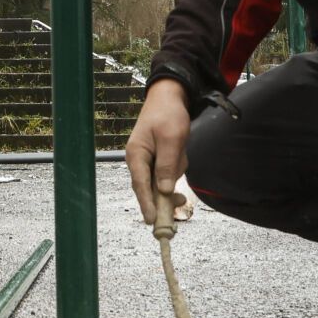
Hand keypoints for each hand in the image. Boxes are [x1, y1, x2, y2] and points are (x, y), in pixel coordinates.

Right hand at [126, 78, 190, 225]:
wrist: (169, 97)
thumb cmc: (168, 114)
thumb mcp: (171, 138)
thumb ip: (167, 164)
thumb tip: (164, 190)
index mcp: (136, 154)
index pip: (141, 185)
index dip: (147, 204)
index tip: (152, 220)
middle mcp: (138, 160)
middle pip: (150, 188)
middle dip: (164, 195)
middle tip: (178, 207)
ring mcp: (147, 160)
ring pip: (162, 180)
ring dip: (174, 173)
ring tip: (181, 151)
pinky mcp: (157, 160)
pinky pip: (168, 172)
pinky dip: (176, 166)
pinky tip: (180, 151)